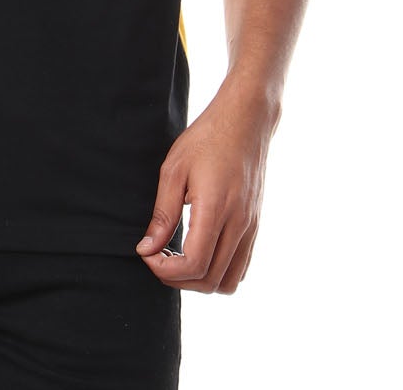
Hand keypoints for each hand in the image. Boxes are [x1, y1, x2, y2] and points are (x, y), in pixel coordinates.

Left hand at [133, 86, 280, 292]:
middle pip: (210, 281)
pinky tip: (200, 251)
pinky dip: (219, 272)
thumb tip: (147, 249)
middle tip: (157, 258)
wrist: (246, 120)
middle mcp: (239, 224)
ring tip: (178, 258)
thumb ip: (163, 213)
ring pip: (229, 282)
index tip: (148, 254)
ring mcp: (251, 227)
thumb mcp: (174, 169)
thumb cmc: (206, 139)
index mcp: (216, 209)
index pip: (194, 265)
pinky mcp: (255, 225)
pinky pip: (241, 267)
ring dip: (200, 281)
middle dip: (177, 279)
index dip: (165, 270)